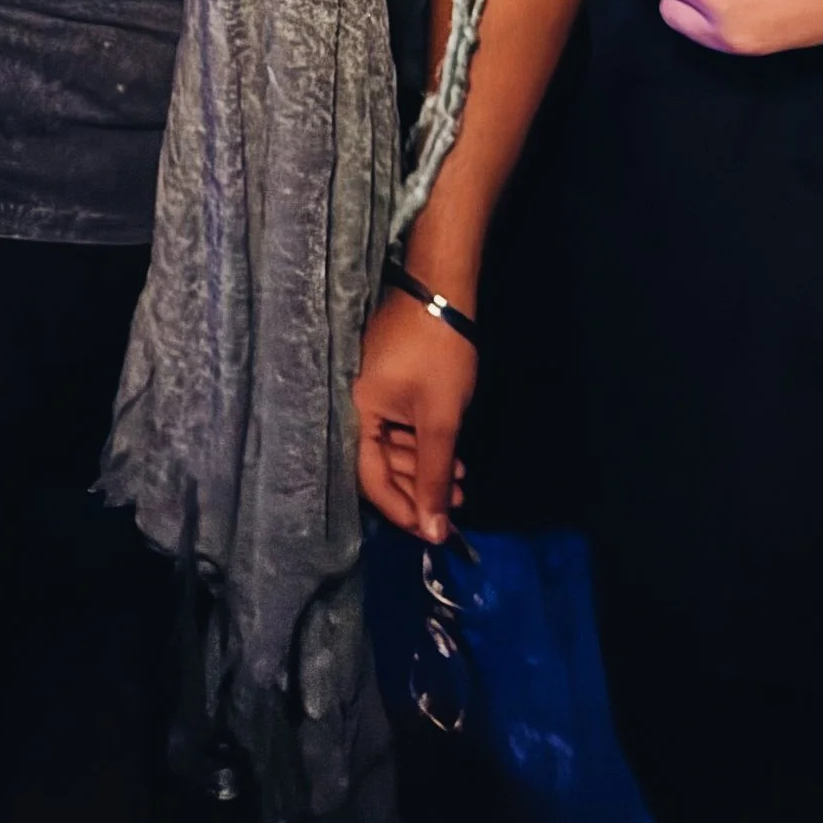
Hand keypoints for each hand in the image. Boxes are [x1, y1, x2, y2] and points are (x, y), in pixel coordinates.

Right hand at [353, 285, 473, 543]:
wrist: (444, 289)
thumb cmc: (439, 354)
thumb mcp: (440, 420)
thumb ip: (433, 477)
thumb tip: (434, 532)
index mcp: (359, 412)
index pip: (370, 479)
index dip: (402, 510)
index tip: (434, 533)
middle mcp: (359, 405)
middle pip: (380, 466)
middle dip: (418, 492)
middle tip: (455, 510)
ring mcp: (376, 392)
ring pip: (394, 447)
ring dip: (426, 470)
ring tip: (463, 486)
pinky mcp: (392, 383)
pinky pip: (402, 427)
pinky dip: (425, 446)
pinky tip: (454, 459)